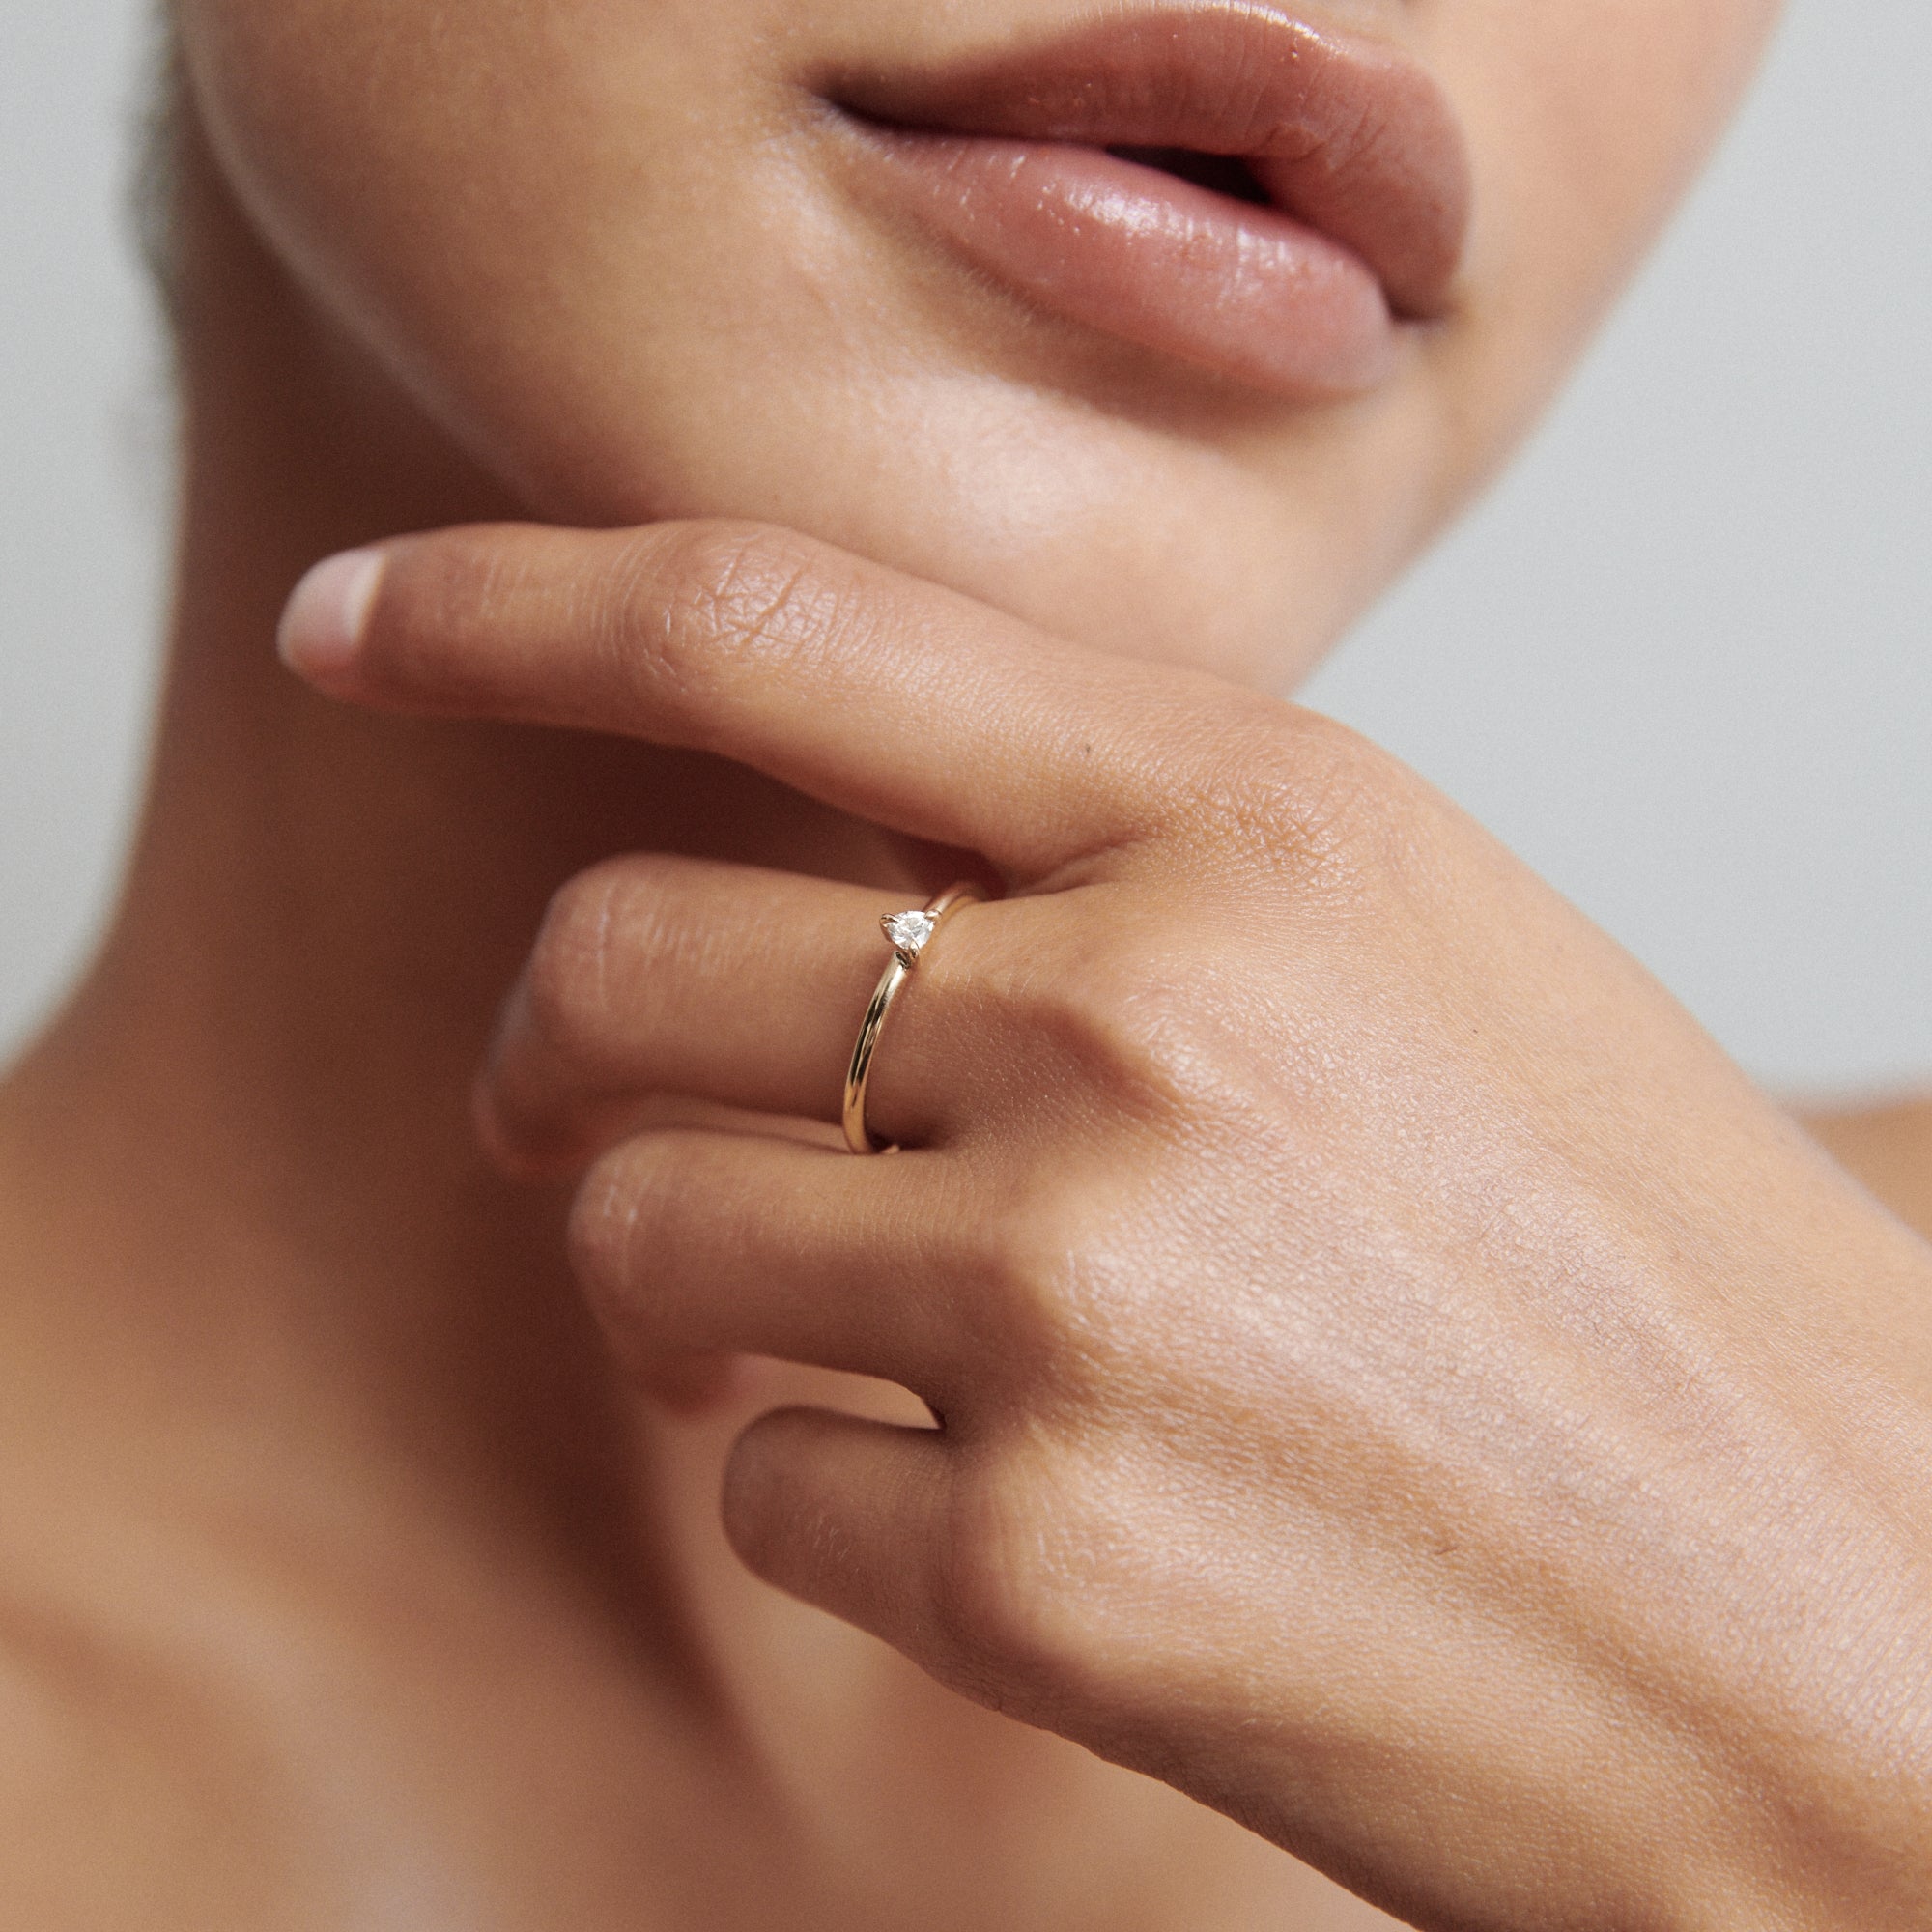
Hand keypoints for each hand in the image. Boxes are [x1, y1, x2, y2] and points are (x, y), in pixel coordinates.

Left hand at [281, 521, 1931, 1931]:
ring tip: (866, 1341)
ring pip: (647, 1237)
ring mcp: (1075, 1290)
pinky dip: (841, 1501)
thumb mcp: (1404, 954)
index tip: (359, 628)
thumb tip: (808, 881)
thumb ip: (1110, 867)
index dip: (513, 601)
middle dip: (547, 1050)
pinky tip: (1033, 1519)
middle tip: (560, 1114)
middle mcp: (1145, 1016)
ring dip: (698, 1292)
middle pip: (622, 957)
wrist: (1858, 1634)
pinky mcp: (1034, 1561)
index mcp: (1258, 820)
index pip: (773, 621)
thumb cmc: (1633, 1279)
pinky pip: (765, 1486)